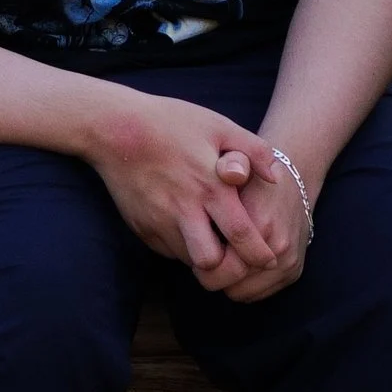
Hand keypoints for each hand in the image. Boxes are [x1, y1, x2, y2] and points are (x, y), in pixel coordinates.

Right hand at [83, 92, 276, 286]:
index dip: (259, 255)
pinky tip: (187, 228)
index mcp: (211, 187)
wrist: (115, 128)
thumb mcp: (219, 126)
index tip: (268, 259)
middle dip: (228, 268)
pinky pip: (168, 251)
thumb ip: (255, 150)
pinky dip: (181, 247)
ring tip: (213, 241)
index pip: (241, 236)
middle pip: (211, 263)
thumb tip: (276, 177)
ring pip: (187, 261)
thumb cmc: (172, 122)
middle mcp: (185, 210)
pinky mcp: (141, 228)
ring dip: (204, 256)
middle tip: (237, 259)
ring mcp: (159, 221)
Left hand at [208, 144, 312, 302]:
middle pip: (228, 284)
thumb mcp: (241, 159)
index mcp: (261, 224)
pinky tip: (237, 262)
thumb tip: (230, 172)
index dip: (200, 260)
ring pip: (241, 293)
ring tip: (222, 256)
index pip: (219, 265)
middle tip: (204, 255)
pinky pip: (257, 294)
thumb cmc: (255, 174)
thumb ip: (231, 163)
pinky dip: (243, 284)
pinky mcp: (294, 273)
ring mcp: (289, 263)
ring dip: (227, 280)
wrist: (294, 181)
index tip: (196, 245)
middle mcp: (278, 248)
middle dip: (210, 273)